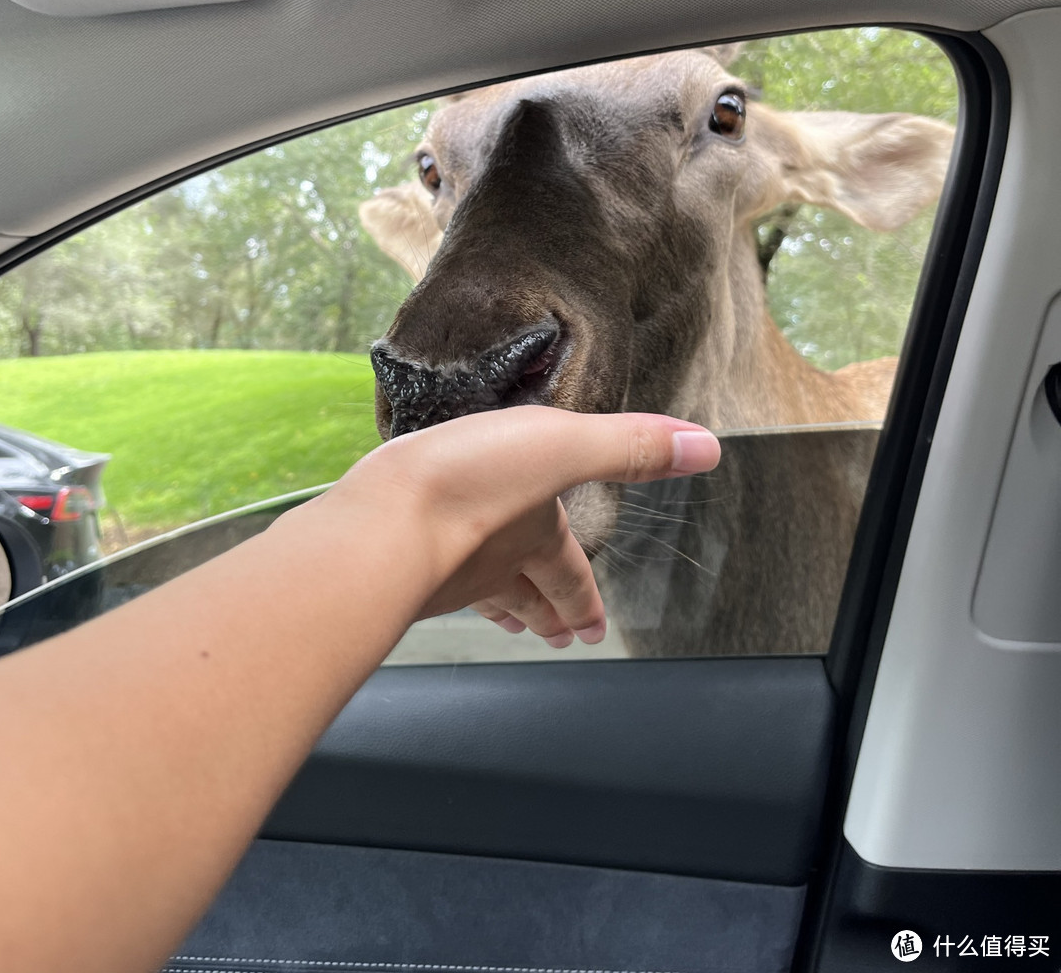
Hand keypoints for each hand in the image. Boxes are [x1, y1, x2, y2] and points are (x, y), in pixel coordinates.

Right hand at [327, 406, 719, 648]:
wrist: (378, 522)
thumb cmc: (468, 482)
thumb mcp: (560, 446)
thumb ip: (627, 445)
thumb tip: (706, 448)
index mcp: (534, 538)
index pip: (569, 576)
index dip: (583, 601)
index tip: (589, 630)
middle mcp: (491, 562)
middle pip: (526, 597)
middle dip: (546, 616)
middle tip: (557, 638)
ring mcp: (442, 569)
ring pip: (480, 594)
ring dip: (500, 609)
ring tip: (510, 622)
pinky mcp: (394, 560)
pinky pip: (431, 577)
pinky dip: (444, 582)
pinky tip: (433, 574)